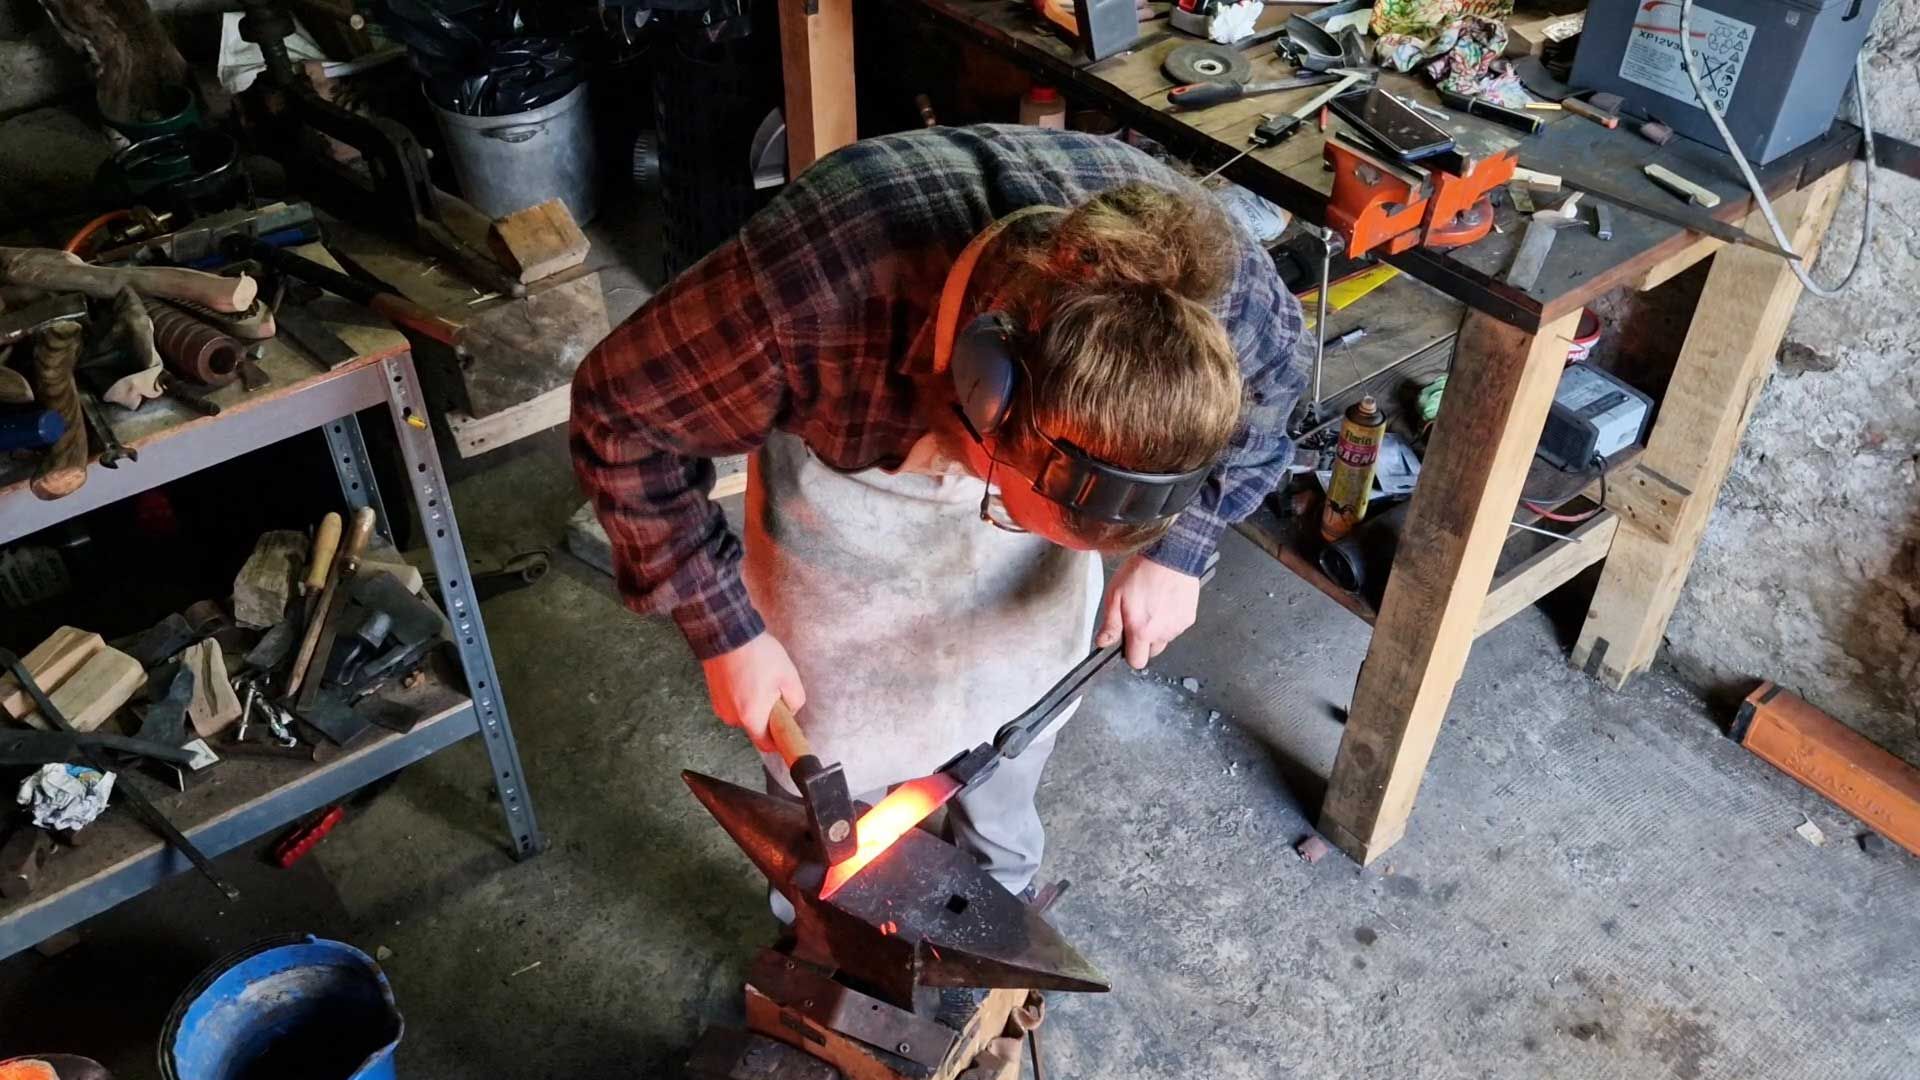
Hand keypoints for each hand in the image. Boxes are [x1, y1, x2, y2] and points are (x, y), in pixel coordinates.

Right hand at [701, 632, 806, 751]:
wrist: (727, 633)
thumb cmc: (758, 655)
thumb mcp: (789, 677)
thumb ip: (796, 701)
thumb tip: (790, 710)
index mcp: (751, 717)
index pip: (765, 745)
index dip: (778, 740)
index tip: (786, 729)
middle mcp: (732, 716)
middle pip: (755, 727)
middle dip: (767, 714)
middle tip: (774, 691)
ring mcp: (720, 706)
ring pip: (744, 713)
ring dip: (754, 703)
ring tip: (759, 678)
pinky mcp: (714, 695)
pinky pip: (734, 702)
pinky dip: (742, 694)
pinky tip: (748, 675)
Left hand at [1096, 555, 1200, 668]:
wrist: (1170, 555)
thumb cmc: (1141, 572)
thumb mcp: (1115, 595)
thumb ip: (1110, 624)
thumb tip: (1103, 642)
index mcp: (1142, 631)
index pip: (1137, 662)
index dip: (1130, 654)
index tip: (1127, 641)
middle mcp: (1162, 634)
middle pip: (1152, 652)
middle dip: (1144, 642)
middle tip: (1139, 619)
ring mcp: (1178, 627)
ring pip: (1165, 639)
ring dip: (1158, 630)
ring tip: (1153, 605)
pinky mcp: (1189, 618)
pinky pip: (1177, 627)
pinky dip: (1171, 620)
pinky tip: (1165, 602)